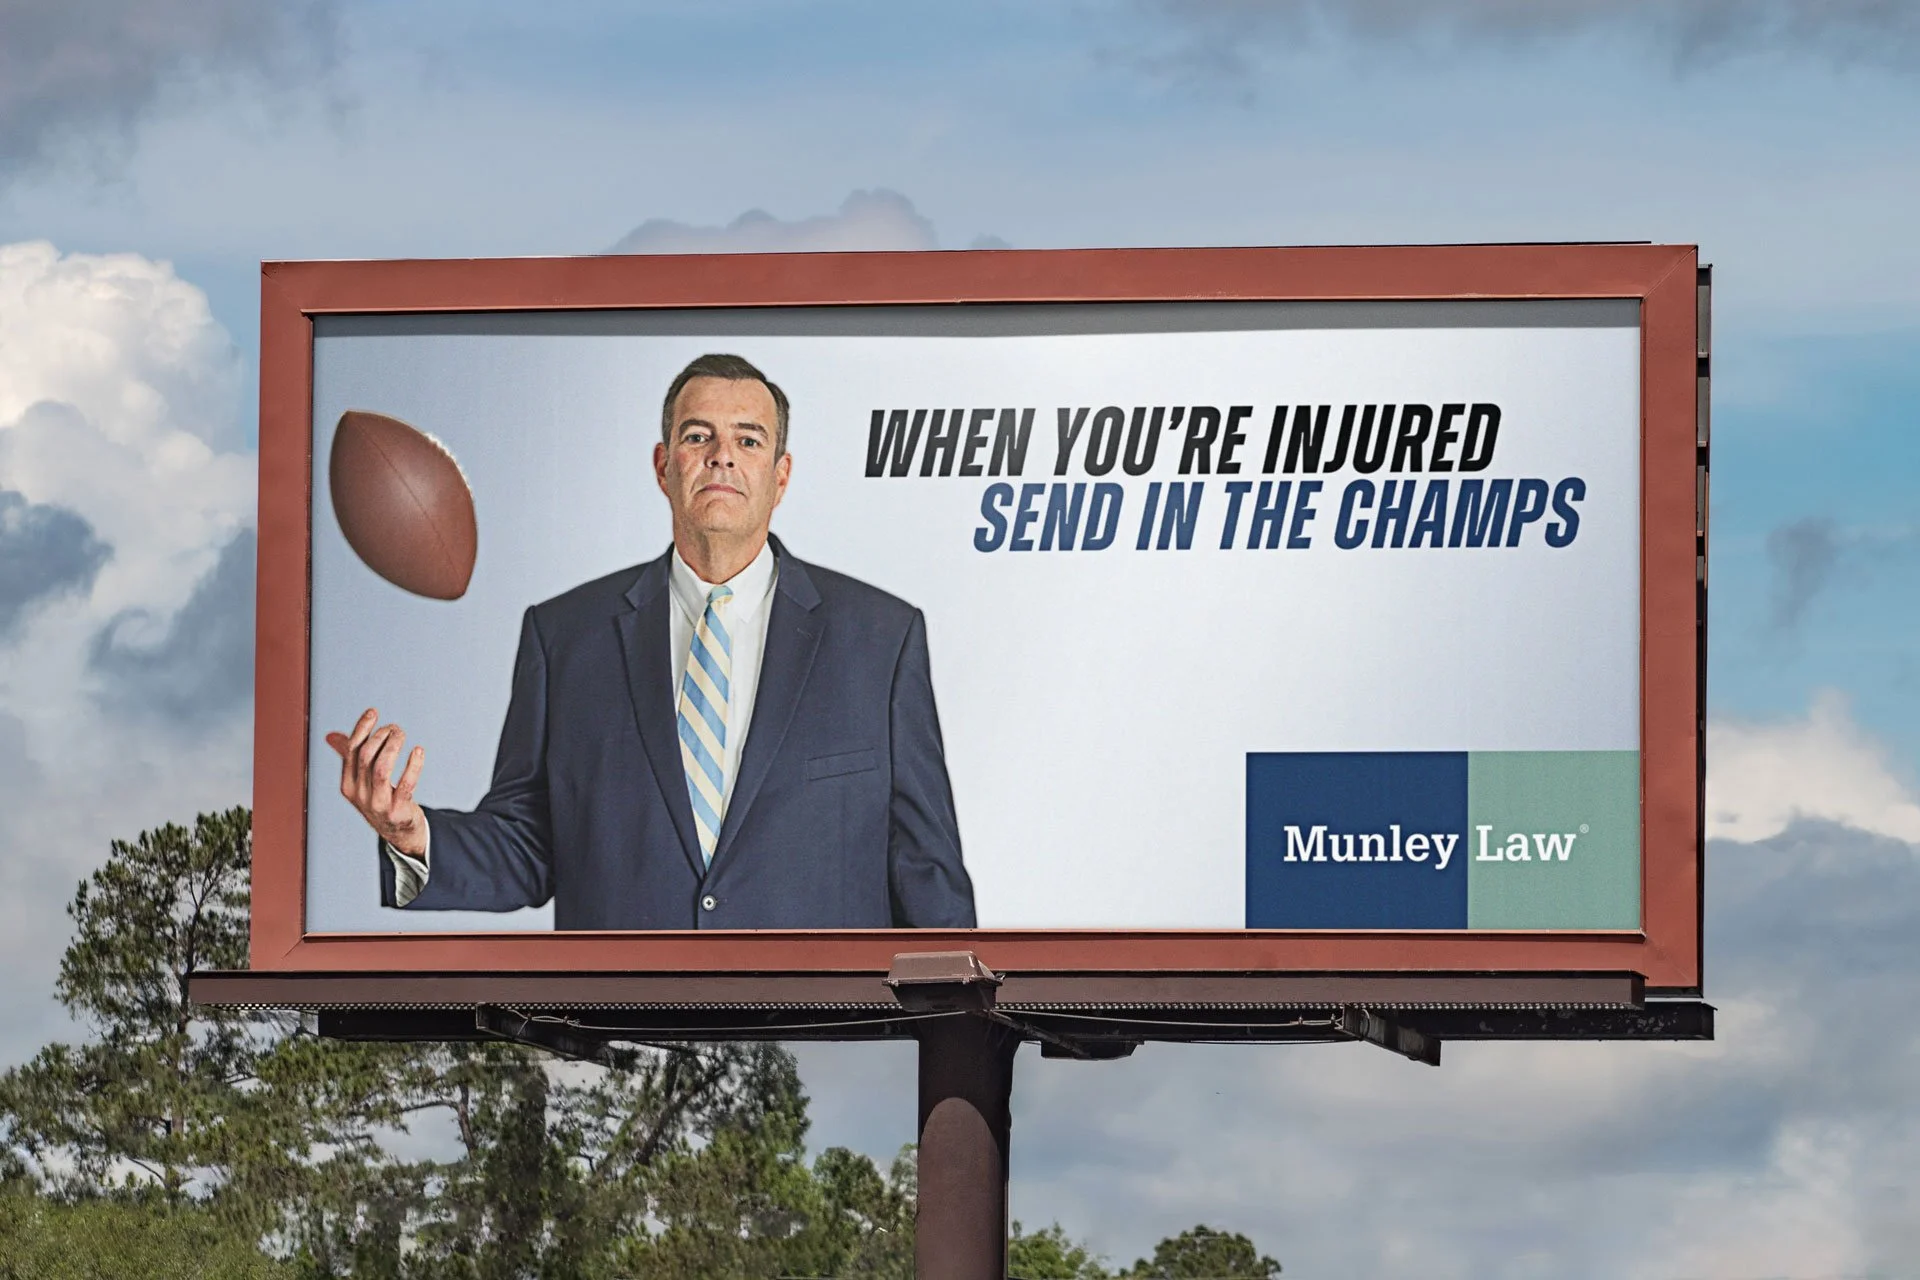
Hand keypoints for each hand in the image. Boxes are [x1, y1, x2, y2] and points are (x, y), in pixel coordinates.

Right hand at [325, 708, 426, 857]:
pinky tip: (418, 751)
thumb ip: (349, 757)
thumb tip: (331, 736)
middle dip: (381, 736)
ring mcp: (378, 805)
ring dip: (393, 746)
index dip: (362, 728)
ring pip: (381, 768)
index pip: (351, 750)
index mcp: (347, 784)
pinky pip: (406, 785)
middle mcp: (359, 795)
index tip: (373, 712)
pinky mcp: (397, 811)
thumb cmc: (380, 799)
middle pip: (366, 756)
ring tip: (402, 734)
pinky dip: (413, 766)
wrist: (398, 831)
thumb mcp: (361, 781)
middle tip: (395, 728)